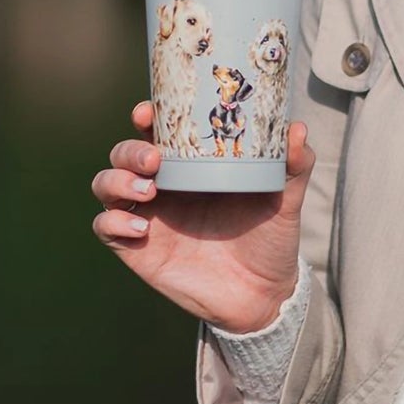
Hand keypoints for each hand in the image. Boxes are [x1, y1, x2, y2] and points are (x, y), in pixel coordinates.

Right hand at [90, 101, 313, 333]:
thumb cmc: (270, 236)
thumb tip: (296, 129)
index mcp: (193, 163)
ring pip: (106, 184)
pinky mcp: (138, 248)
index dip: (146, 116)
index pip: (158, 130)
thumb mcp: (286, 198)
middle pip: (124, 153)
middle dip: (130, 150)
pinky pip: (106, 228)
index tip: (148, 111)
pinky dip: (114, 222)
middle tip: (155, 159)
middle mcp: (165, 184)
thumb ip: (294, 164)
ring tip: (150, 192)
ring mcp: (149, 214)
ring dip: (117, 181)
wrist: (263, 292)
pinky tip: (144, 229)